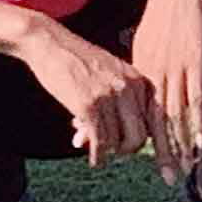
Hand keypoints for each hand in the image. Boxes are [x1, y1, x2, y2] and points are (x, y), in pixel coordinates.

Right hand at [23, 24, 156, 165]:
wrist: (49, 43)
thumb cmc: (76, 60)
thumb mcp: (109, 73)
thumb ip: (121, 100)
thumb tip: (121, 137)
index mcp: (138, 79)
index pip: (152, 121)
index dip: (140, 136)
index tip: (128, 143)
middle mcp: (129, 88)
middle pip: (139, 136)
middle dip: (127, 149)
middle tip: (115, 151)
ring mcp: (109, 97)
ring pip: (116, 142)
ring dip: (104, 150)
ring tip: (90, 143)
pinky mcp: (89, 105)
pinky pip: (100, 142)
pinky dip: (97, 155)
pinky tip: (92, 159)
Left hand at [131, 0, 201, 161]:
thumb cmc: (163, 13)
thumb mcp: (145, 41)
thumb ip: (144, 67)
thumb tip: (142, 87)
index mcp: (140, 70)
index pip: (137, 112)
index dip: (136, 137)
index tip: (129, 157)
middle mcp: (154, 74)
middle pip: (156, 121)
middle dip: (160, 152)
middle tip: (165, 177)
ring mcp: (175, 69)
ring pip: (176, 115)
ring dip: (181, 144)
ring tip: (184, 167)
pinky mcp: (195, 62)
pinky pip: (196, 99)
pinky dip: (199, 122)